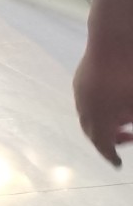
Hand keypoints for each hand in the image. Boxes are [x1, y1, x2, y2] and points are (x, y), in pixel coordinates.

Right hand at [74, 32, 132, 164]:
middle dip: (106, 139)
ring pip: (86, 116)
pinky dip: (96, 109)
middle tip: (125, 136)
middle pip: (91, 132)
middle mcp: (84, 109)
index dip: (110, 155)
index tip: (117, 164)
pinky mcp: (79, 80)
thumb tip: (129, 127)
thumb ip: (130, 121)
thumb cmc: (128, 77)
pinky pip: (85, 102)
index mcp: (99, 118)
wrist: (113, 42)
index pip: (102, 145)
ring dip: (101, 122)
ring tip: (120, 117)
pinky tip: (110, 101)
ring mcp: (79, 93)